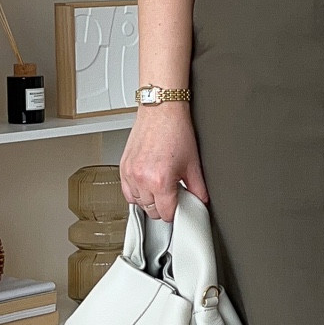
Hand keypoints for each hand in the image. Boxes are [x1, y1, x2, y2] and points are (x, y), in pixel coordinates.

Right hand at [119, 105, 208, 219]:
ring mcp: (130, 173)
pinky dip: (136, 192)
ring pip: (138, 203)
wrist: (161, 110)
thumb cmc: (175, 131)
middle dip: (163, 206)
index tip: (179, 206)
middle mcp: (142, 179)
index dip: (175, 212)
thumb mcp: (193, 163)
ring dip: (149, 200)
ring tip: (160, 186)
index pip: (166, 214)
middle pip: (151, 211)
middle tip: (172, 193)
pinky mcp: (123, 167)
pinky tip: (146, 184)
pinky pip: (126, 192)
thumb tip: (200, 201)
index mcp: (160, 181)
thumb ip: (198, 188)